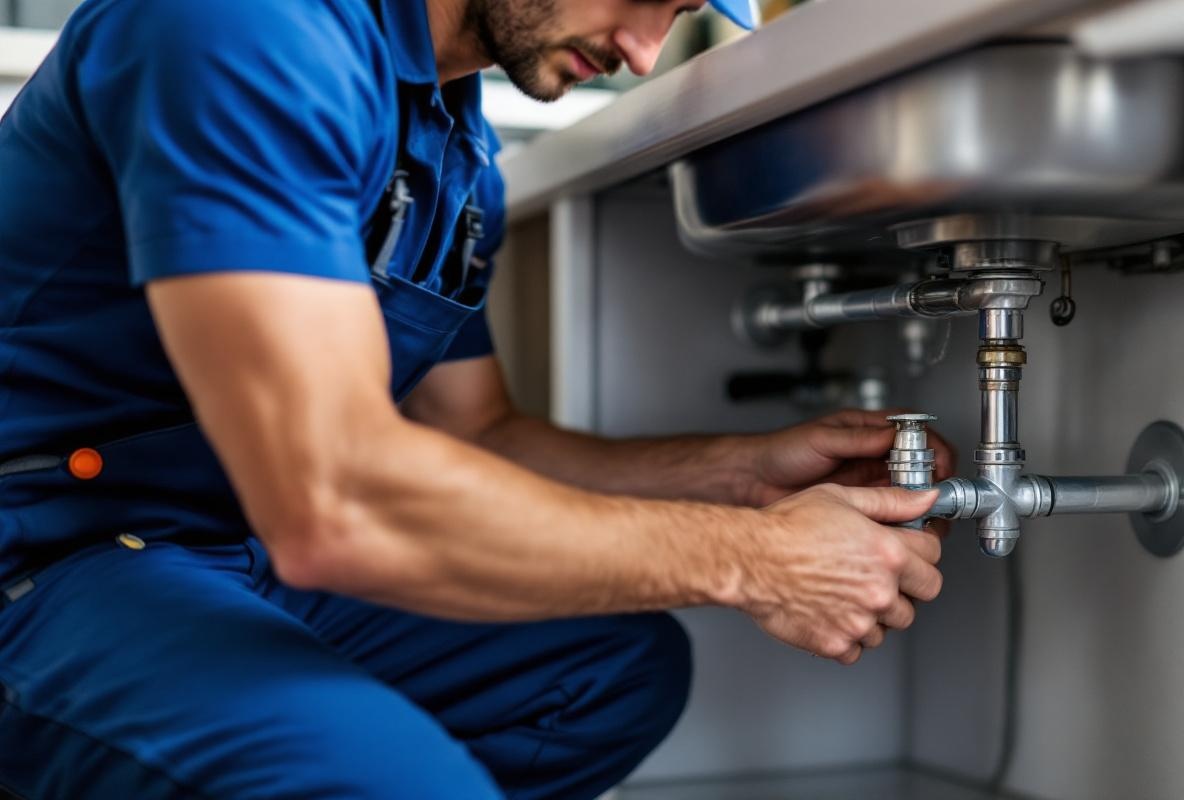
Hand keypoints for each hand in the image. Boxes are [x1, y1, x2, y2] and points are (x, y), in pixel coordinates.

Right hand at [728, 483, 942, 664]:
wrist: (748, 559)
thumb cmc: (786, 527)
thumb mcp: (841, 498)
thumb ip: (891, 501)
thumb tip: (927, 498)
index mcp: (888, 552)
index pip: (933, 558)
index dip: (919, 552)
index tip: (906, 553)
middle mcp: (880, 589)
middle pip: (922, 597)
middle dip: (906, 586)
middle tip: (878, 576)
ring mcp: (860, 621)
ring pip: (891, 626)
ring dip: (876, 614)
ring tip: (846, 593)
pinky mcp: (836, 643)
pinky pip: (858, 649)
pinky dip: (847, 637)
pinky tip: (830, 613)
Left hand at [741, 409, 956, 507]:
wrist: (755, 482)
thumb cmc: (781, 452)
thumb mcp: (822, 438)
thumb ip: (858, 438)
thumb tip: (894, 434)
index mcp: (867, 431)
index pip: (915, 433)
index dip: (934, 448)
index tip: (941, 465)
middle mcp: (872, 456)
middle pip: (921, 466)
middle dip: (935, 482)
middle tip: (936, 498)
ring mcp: (868, 482)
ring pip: (910, 493)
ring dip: (921, 506)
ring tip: (922, 517)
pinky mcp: (861, 506)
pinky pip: (891, 513)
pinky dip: (902, 521)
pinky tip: (902, 528)